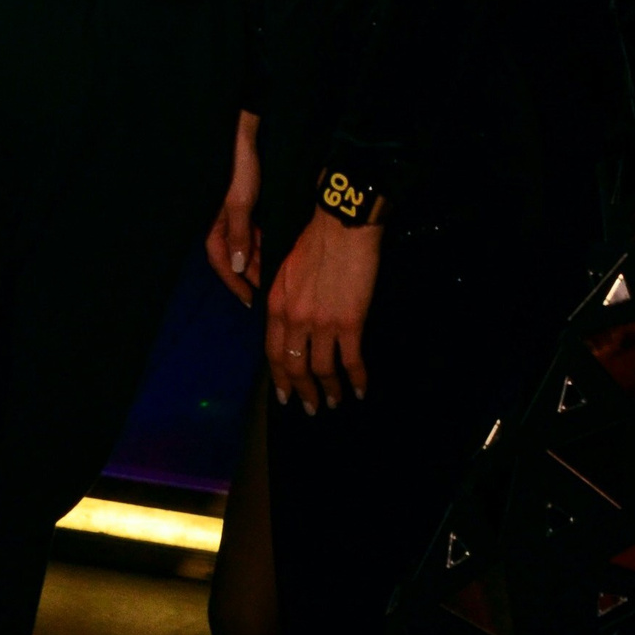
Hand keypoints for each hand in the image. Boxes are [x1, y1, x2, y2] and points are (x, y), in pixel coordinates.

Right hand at [206, 109, 261, 304]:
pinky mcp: (243, 199)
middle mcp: (219, 219)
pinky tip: (274, 247)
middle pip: (232, 254)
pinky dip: (260, 240)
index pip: (221, 262)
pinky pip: (250, 228)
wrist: (244, 131)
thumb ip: (238, 235)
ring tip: (274, 273)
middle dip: (247, 273)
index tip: (250, 300)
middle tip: (268, 290)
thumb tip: (236, 267)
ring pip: (243, 241)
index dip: (234, 283)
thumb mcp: (240, 203)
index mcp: (213, 223)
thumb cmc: (240, 166)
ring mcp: (231, 210)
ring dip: (255, 257)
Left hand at [265, 210, 381, 412]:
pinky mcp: (349, 323)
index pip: (273, 352)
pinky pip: (350, 360)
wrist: (342, 226)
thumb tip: (290, 322)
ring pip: (321, 369)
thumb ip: (285, 300)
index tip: (285, 395)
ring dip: (329, 391)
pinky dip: (356, 379)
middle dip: (303, 392)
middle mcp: (294, 320)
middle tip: (311, 408)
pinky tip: (360, 389)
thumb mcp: (287, 271)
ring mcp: (321, 324)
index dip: (280, 378)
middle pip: (295, 367)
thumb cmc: (316, 241)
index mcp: (277, 306)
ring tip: (336, 402)